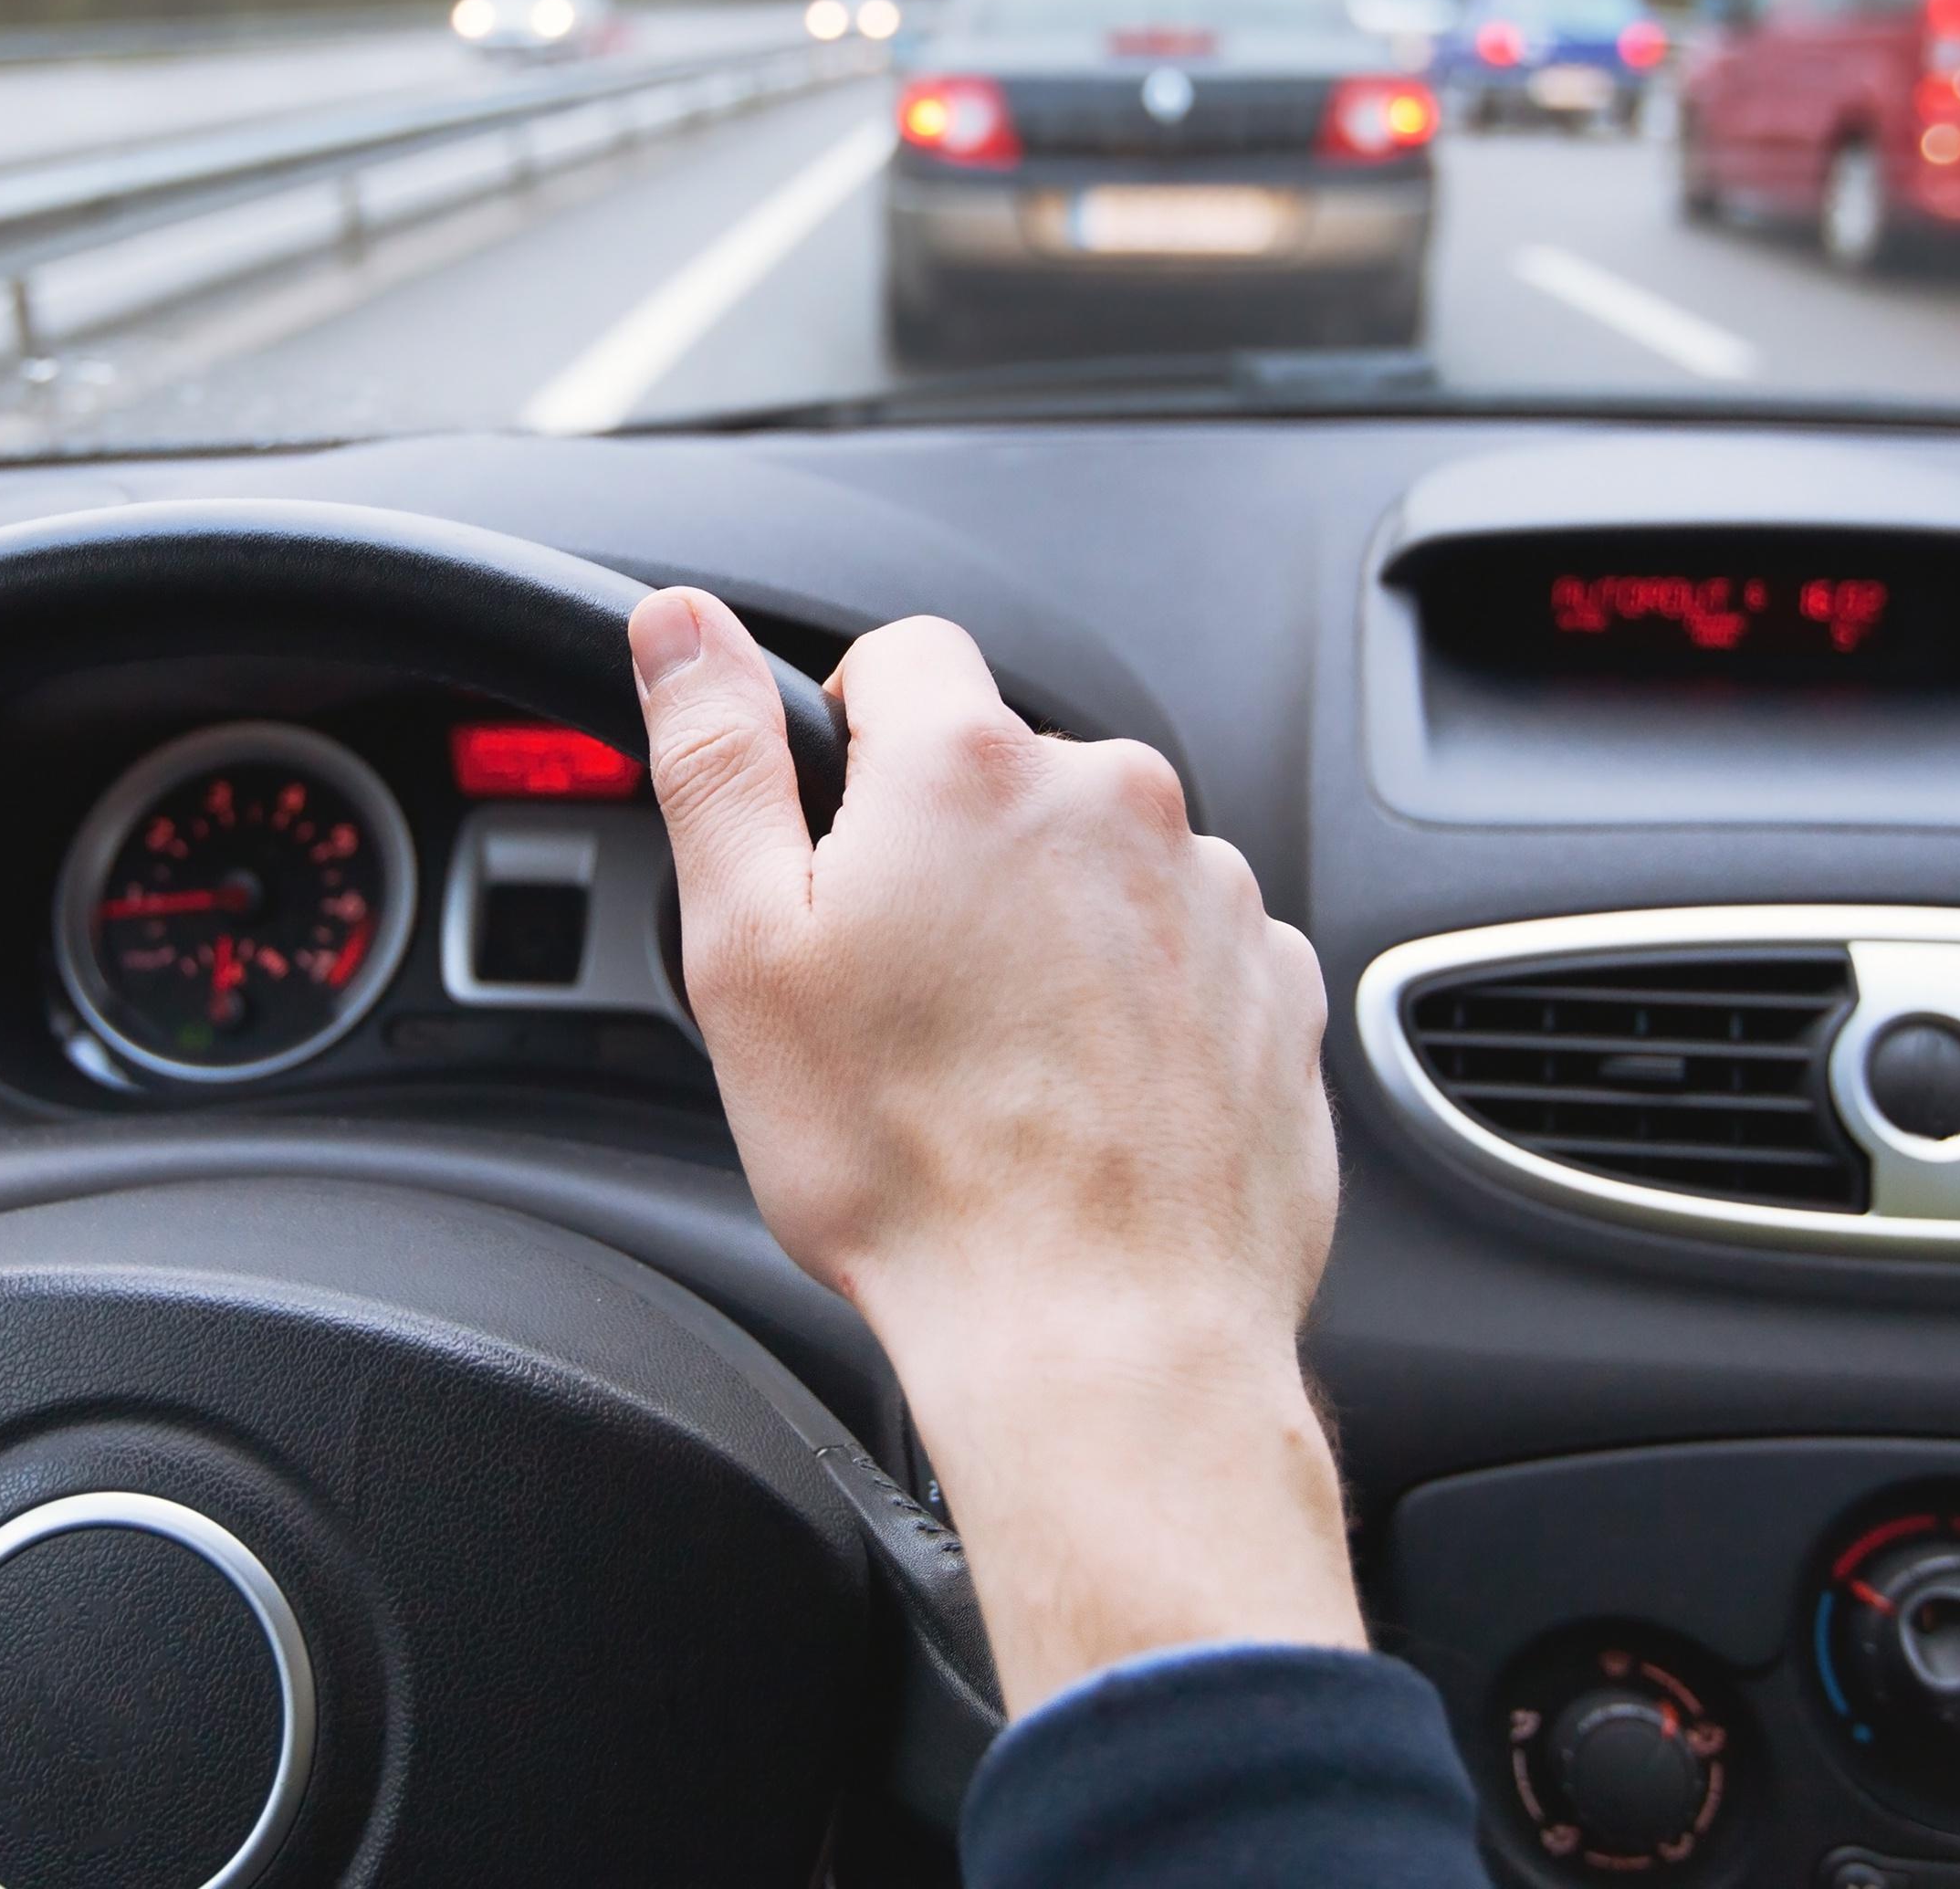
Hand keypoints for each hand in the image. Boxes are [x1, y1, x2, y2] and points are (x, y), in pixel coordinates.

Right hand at [629, 587, 1360, 1714]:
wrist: (1100, 1335)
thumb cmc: (912, 1169)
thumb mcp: (748, 951)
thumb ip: (717, 759)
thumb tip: (681, 625)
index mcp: (972, 768)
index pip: (904, 659)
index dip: (849, 744)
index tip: (836, 853)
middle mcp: (1116, 800)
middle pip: (1007, 774)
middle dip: (951, 856)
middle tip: (899, 998)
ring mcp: (1214, 894)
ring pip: (1100, 868)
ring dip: (1050, 932)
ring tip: (997, 1071)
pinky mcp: (1277, 987)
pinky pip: (1187, 954)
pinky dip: (1137, 1006)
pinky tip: (1083, 1104)